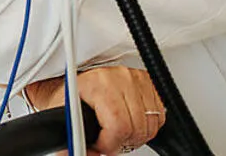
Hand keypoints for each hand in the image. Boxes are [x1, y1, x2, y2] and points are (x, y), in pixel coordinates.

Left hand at [25, 66, 165, 154]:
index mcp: (97, 84)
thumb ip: (73, 141)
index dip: (110, 143)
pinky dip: (147, 125)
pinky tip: (130, 122)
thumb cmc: (72, 97)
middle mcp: (119, 78)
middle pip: (136, 127)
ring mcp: (135, 78)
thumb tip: (87, 155)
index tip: (101, 145)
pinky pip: (159, 116)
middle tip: (109, 141)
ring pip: (150, 124)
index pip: (118, 124)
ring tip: (118, 132)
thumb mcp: (66, 117)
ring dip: (135, 135)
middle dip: (122, 142)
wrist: (78, 82)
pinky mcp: (148, 81)